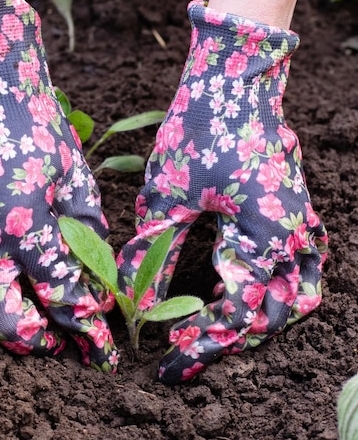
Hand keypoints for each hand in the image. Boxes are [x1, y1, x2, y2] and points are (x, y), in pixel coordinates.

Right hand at [0, 0, 117, 372]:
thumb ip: (86, 230)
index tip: (104, 355)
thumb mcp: (72, 171)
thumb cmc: (28, 121)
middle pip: (11, 323)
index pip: (64, 300)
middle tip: (60, 345)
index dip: (89, 334)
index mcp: (29, 224)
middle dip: (44, 344)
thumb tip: (98, 280)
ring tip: (11, 337)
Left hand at [117, 0, 326, 383]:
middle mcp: (293, 235)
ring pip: (300, 294)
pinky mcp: (296, 206)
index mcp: (264, 237)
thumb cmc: (201, 128)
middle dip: (233, 341)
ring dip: (267, 319)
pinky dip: (286, 286)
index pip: (237, 314)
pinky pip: (306, 262)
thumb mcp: (168, 197)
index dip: (201, 344)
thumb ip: (156, 255)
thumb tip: (132, 303)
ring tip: (227, 331)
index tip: (168, 361)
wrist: (232, 78)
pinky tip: (256, 286)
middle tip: (191, 350)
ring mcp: (301, 220)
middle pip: (273, 314)